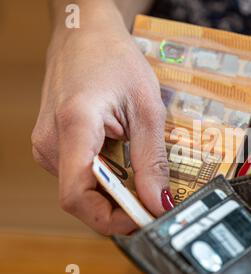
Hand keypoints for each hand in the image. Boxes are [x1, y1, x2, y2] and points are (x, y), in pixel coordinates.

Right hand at [32, 1, 172, 234]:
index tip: (144, 219)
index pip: (78, 197)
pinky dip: (107, 179)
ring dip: (115, 192)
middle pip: (82, 199)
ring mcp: (49, 145)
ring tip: (145, 175)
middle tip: (155, 201)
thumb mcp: (147, 108)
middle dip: (120, 208)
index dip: (111, 219)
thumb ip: (152, 159)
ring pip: (83, 190)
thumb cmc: (114, 60)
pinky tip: (127, 163)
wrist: (85, 34)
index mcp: (74, 127)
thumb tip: (158, 202)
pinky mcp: (56, 145)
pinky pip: (81, 175)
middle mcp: (51, 142)